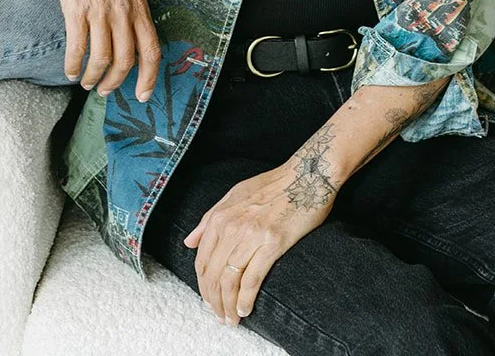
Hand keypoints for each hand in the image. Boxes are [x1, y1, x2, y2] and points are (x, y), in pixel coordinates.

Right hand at [33, 0, 159, 99]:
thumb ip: (132, 8)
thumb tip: (131, 37)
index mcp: (139, 4)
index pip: (151, 49)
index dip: (149, 77)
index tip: (142, 95)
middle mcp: (123, 10)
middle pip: (125, 60)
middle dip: (115, 82)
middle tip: (105, 90)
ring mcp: (100, 10)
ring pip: (101, 59)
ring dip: (92, 77)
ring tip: (86, 81)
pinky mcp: (76, 9)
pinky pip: (77, 48)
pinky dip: (73, 65)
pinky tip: (70, 71)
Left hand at [183, 128, 337, 324]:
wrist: (306, 176)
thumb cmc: (272, 185)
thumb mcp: (234, 195)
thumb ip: (209, 219)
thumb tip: (189, 242)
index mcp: (220, 216)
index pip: (202, 261)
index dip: (203, 286)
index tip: (209, 300)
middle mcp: (232, 226)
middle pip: (214, 274)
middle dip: (214, 301)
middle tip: (220, 316)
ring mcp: (252, 235)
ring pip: (230, 280)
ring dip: (228, 305)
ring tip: (231, 319)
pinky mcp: (272, 243)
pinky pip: (252, 279)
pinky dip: (245, 299)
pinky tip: (245, 309)